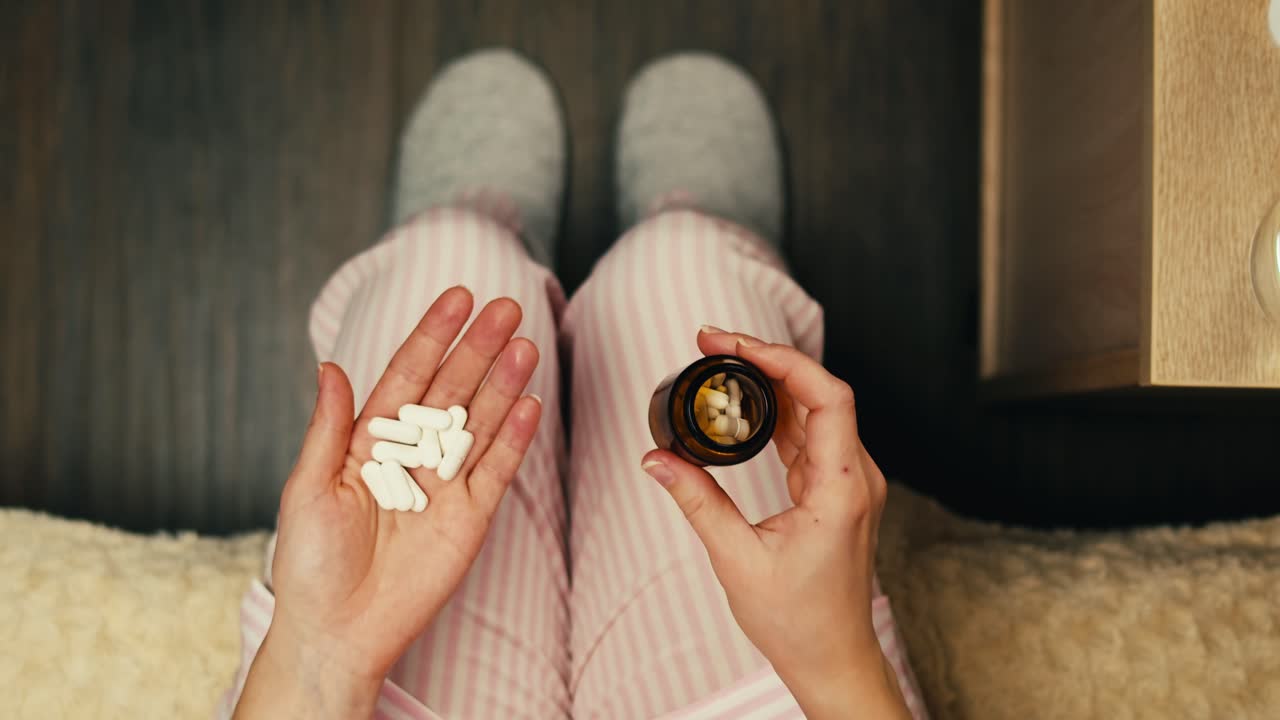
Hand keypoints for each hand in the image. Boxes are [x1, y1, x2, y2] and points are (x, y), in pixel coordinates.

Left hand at [235, 287, 541, 718]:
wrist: (338, 631)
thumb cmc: (310, 564)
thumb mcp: (307, 489)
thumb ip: (328, 428)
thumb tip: (332, 368)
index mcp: (369, 440)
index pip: (407, 376)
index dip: (432, 336)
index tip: (458, 298)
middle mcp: (412, 455)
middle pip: (453, 390)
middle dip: (479, 348)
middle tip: (507, 307)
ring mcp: (445, 484)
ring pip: (481, 422)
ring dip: (504, 384)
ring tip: (526, 345)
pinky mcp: (471, 517)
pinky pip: (497, 470)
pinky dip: (515, 438)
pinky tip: (531, 403)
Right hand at [641, 328, 908, 719]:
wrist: (832, 658)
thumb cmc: (798, 622)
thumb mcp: (737, 559)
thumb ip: (697, 501)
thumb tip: (656, 459)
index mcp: (842, 489)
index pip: (826, 397)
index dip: (781, 360)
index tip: (733, 345)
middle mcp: (855, 478)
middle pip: (819, 393)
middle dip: (765, 360)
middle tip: (712, 343)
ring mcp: (849, 483)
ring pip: (815, 410)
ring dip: (770, 382)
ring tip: (720, 361)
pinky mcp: (836, 491)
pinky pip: (810, 435)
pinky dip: (777, 412)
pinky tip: (744, 402)